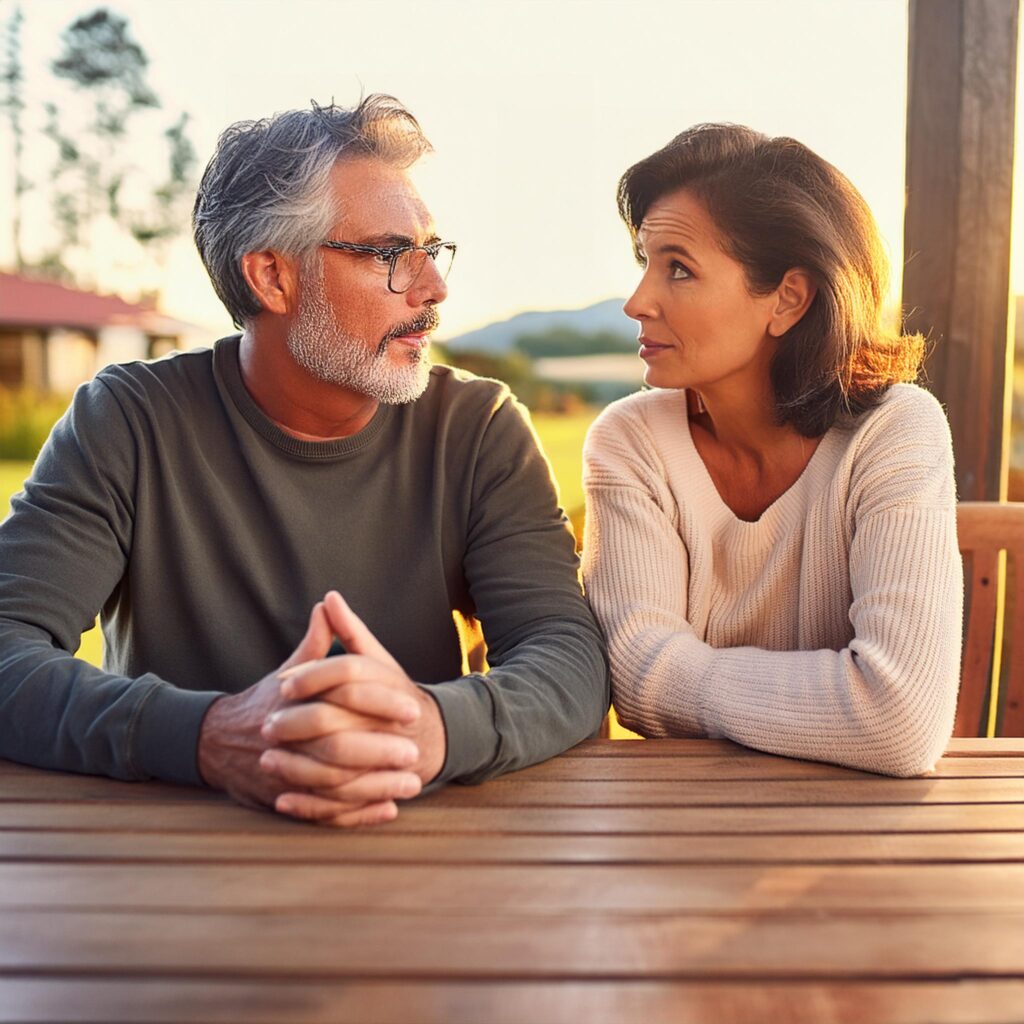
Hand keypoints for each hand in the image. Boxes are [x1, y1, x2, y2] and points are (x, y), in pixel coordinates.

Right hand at [196, 598, 421, 825]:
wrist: (217, 742)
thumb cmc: (267, 702)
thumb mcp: (289, 671)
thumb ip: (315, 643)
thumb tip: (330, 604)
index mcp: (293, 701)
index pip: (342, 700)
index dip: (380, 704)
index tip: (413, 708)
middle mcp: (286, 738)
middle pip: (337, 748)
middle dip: (380, 752)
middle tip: (416, 754)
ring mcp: (283, 773)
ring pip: (334, 786)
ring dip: (376, 788)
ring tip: (412, 785)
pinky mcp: (283, 800)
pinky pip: (323, 813)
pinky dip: (357, 815)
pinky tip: (388, 809)